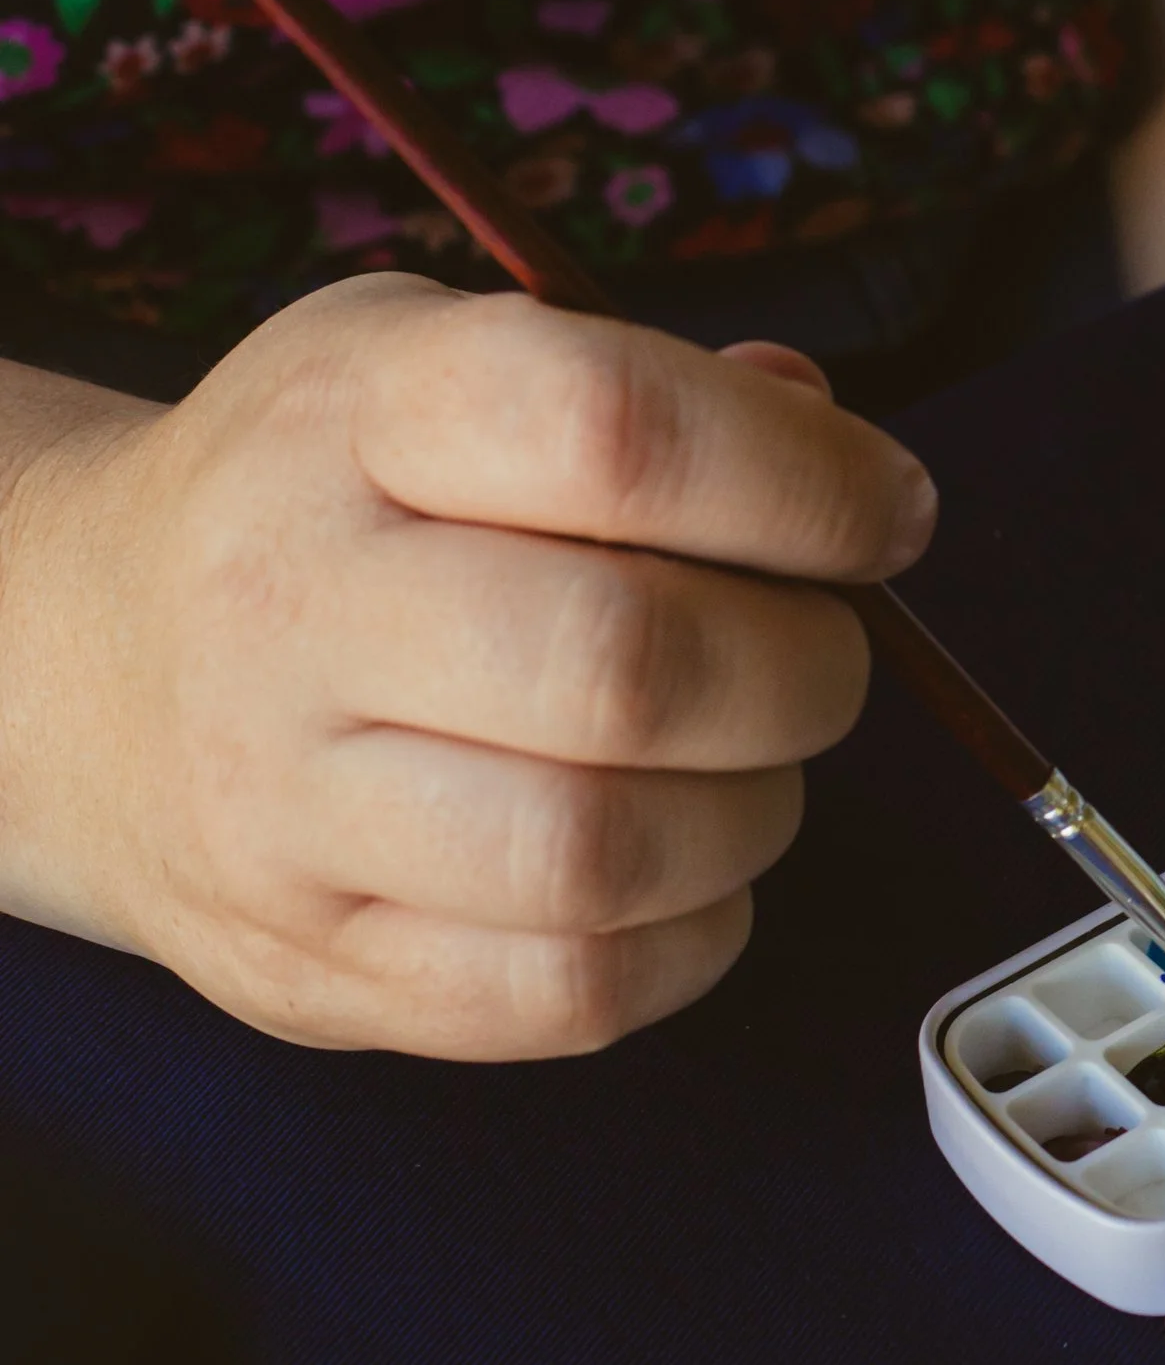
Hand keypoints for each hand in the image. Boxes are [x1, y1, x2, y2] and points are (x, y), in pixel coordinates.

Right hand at [0, 274, 933, 1058]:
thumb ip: (648, 390)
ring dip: (753, 817)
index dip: (803, 482)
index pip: (612, 429)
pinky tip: (683, 874)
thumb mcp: (443, 369)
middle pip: (628, 666)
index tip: (884, 517)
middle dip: (804, 671)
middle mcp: (294, 608)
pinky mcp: (314, 968)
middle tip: (819, 659)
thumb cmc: (328, 507)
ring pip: (602, 855)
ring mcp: (286, 811)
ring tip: (746, 770)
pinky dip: (690, 940)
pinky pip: (569, 995)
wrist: (79, 664)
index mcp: (353, 417)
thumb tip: (834, 448)